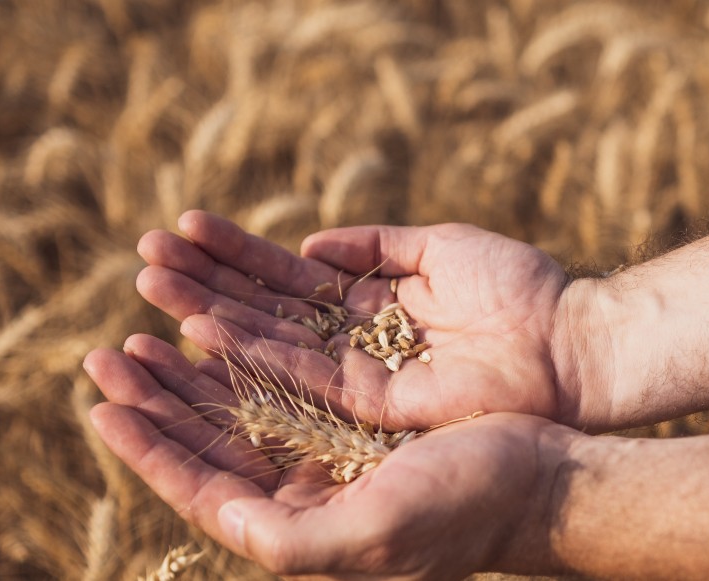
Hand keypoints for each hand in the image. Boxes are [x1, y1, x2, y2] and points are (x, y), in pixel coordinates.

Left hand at [83, 336, 570, 577]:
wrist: (542, 475)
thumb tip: (219, 518)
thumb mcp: (377, 532)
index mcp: (300, 518)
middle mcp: (308, 478)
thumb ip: (294, 540)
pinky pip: (291, 361)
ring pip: (244, 390)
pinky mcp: (362, 397)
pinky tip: (227, 314)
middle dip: (159, 395)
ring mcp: (332, 435)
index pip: (202, 483)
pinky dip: (255, 333)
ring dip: (196, 356)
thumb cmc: (466, 510)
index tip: (102, 404)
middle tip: (108, 352)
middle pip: (212, 434)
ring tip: (157, 315)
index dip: (148, 446)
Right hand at [137, 210, 603, 430]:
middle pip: (261, 317)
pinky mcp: (368, 408)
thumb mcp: (438, 247)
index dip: (231, 258)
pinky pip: (298, 380)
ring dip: (204, 324)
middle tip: (139, 265)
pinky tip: (198, 332)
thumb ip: (375, 245)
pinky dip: (248, 357)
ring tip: (146, 295)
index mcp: (365, 308)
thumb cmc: (518, 290)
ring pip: (264, 351)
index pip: (282, 281)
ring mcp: (355, 381)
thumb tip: (310, 242)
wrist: (569, 341)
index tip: (178, 232)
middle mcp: (350, 348)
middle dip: (201, 290)